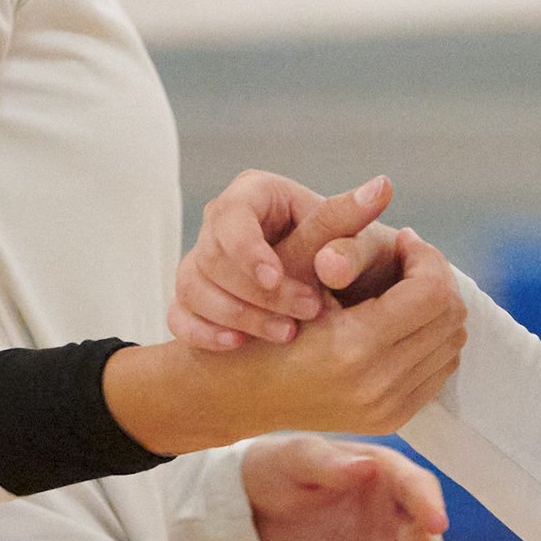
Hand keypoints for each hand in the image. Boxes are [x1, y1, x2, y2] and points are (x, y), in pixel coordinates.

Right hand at [108, 226, 467, 452]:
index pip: (433, 291)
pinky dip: (430, 337)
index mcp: (353, 346)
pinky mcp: (392, 419)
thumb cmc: (257, 316)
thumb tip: (384, 183)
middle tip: (407, 258)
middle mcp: (375, 385)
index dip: (425, 255)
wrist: (234, 391)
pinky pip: (439, 370)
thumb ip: (338, 224)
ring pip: (451, 343)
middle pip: (450, 317)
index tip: (403, 238)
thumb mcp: (291, 265)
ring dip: (436, 307)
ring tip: (402, 285)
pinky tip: (400, 316)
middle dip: (435, 278)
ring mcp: (386, 408)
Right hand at [172, 170, 410, 350]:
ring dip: (235, 315)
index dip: (247, 249)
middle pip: (211, 255)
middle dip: (254, 291)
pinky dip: (203, 332)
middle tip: (306, 312)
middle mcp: (224, 224)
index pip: (231, 215)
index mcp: (257, 195)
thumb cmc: (355, 258)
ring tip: (285, 334)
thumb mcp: (361, 244)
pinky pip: (179, 315)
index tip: (275, 277)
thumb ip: (351, 240)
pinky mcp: (198, 299)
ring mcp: (205, 262)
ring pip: (192, 286)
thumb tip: (340, 254)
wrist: (346, 295)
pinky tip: (237, 345)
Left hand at [242, 434, 452, 540]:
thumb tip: (367, 467)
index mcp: (384, 475)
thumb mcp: (297, 458)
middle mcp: (390, 515)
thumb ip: (330, 464)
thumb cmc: (278, 470)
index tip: (436, 523)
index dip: (429, 505)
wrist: (248, 511)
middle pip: (421, 535)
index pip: (416, 488)